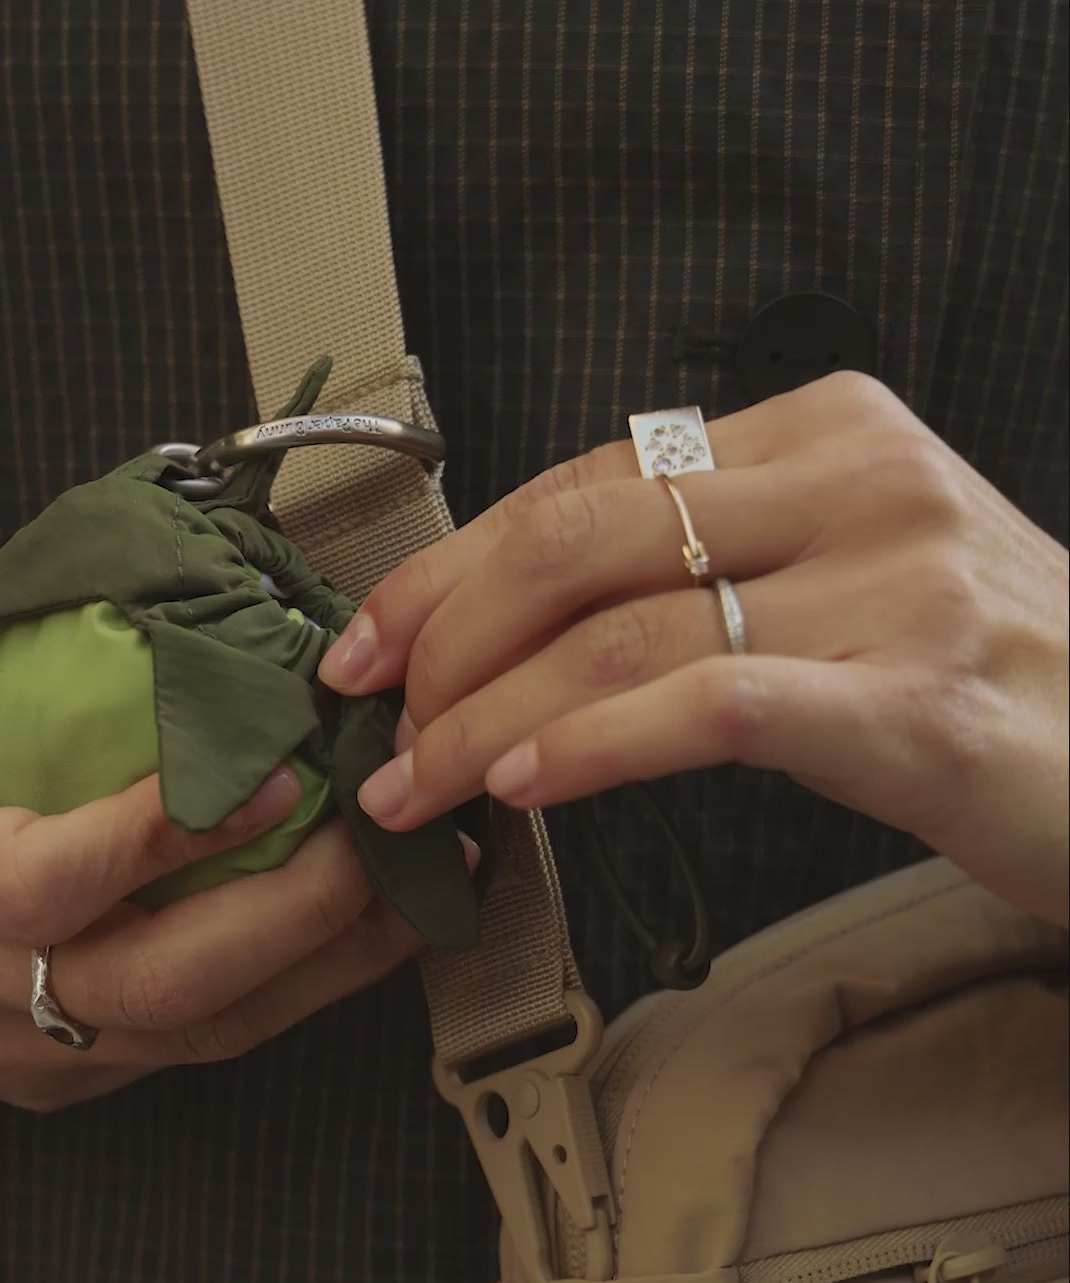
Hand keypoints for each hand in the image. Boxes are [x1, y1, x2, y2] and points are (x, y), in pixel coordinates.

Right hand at [0, 632, 424, 1109]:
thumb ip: (76, 662)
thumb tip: (246, 605)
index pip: (30, 884)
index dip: (155, 841)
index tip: (272, 778)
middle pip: (143, 987)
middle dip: (291, 918)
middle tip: (386, 839)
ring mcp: (4, 1050)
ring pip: (187, 1033)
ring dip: (320, 965)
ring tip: (415, 889)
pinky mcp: (54, 1083)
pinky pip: (189, 1047)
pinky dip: (287, 991)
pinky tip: (359, 936)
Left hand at [320, 373, 1069, 928]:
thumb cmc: (977, 673)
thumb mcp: (842, 574)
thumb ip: (706, 564)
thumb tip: (520, 622)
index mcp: (823, 431)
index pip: (585, 479)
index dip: (454, 565)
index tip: (373, 639)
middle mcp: (857, 483)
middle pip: (582, 536)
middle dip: (446, 633)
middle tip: (376, 716)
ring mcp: (892, 587)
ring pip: (625, 631)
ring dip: (487, 717)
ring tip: (418, 783)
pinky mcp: (913, 703)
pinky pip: (712, 706)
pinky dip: (594, 744)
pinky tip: (522, 784)